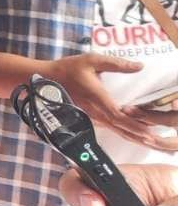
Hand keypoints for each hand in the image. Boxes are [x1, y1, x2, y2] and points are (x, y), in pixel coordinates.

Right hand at [43, 54, 177, 150]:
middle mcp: (96, 113)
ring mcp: (93, 118)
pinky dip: (126, 133)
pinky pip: (112, 128)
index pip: (120, 117)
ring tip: (153, 144)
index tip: (151, 132)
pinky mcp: (91, 118)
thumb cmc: (67, 69)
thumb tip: (139, 66)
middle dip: (142, 137)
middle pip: (123, 129)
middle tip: (160, 145)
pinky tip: (136, 136)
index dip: (136, 125)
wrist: (44, 80)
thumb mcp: (91, 60)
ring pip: (118, 131)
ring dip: (136, 138)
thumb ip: (116, 64)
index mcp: (98, 100)